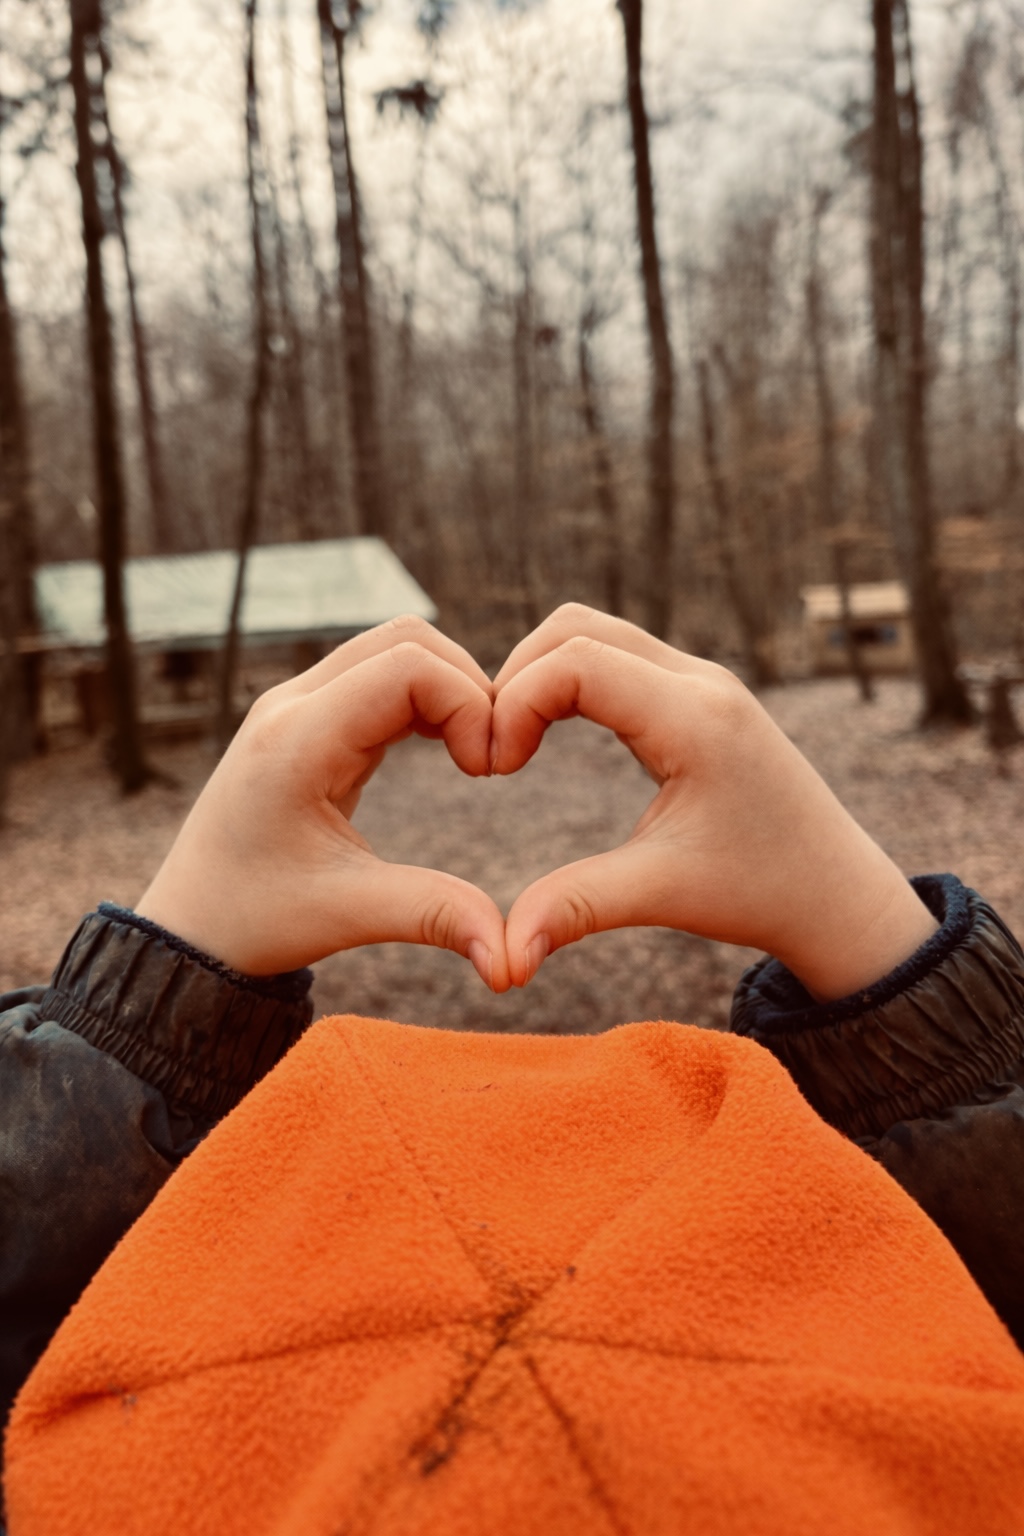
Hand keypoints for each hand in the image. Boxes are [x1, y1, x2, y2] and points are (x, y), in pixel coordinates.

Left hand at [136, 618, 510, 989]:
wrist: (188, 926)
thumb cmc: (253, 920)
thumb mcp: (348, 914)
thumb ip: (435, 916)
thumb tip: (512, 958)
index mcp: (297, 739)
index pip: (408, 667)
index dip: (469, 704)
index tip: (489, 771)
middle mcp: (291, 704)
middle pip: (406, 639)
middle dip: (466, 687)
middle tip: (491, 759)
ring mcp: (295, 705)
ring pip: (394, 648)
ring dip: (447, 690)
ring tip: (472, 756)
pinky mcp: (307, 718)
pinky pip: (378, 675)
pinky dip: (424, 699)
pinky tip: (445, 750)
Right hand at [491, 606, 936, 999]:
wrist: (837, 892)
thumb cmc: (760, 892)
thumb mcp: (661, 894)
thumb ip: (575, 908)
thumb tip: (501, 962)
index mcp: (694, 718)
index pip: (575, 663)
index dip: (514, 703)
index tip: (493, 769)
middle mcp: (701, 681)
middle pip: (576, 628)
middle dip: (517, 678)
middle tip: (492, 752)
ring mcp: (704, 680)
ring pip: (595, 632)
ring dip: (542, 674)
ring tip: (514, 744)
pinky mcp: (700, 693)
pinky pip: (619, 654)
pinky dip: (570, 679)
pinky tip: (549, 734)